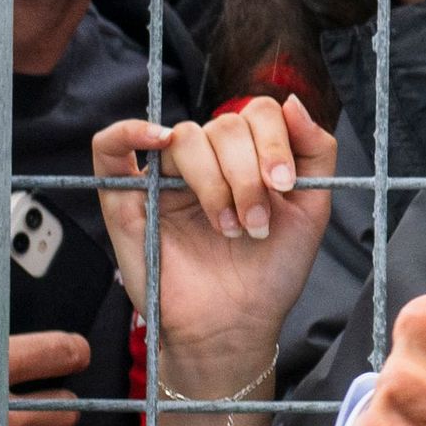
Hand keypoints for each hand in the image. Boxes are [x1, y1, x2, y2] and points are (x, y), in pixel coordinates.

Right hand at [94, 96, 334, 389]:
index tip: (285, 187)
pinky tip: (157, 140)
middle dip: (248, 174)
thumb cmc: (270, 272)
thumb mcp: (311, 210)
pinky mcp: (126, 199)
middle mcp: (206, 160)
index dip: (275, 142)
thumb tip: (292, 101)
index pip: (257, 113)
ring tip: (229, 228)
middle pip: (224, 126)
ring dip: (214, 181)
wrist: (237, 324)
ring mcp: (164, 176)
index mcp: (247, 156)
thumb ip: (315, 153)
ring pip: (185, 138)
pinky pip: (110, 147)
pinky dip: (129, 132)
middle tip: (255, 224)